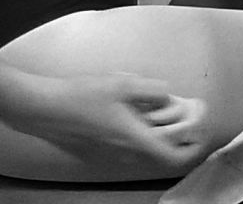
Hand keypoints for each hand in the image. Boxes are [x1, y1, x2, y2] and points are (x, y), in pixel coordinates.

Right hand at [0, 71, 206, 173]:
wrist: (42, 109)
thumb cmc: (80, 97)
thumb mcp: (124, 84)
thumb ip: (154, 91)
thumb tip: (168, 97)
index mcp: (134, 140)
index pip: (174, 158)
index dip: (193, 148)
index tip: (200, 133)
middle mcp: (123, 154)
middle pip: (160, 152)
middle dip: (174, 134)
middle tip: (179, 112)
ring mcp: (109, 155)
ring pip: (143, 149)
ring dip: (154, 131)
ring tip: (151, 107)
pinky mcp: (96, 152)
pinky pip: (126, 147)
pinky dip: (135, 132)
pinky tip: (128, 110)